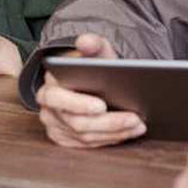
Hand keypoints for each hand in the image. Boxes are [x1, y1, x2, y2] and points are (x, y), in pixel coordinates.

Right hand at [34, 33, 145, 147]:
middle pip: (75, 122)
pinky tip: (127, 132)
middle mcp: (48, 108)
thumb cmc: (93, 67)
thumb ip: (92, 44)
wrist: (90, 82)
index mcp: (50, 84)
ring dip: (115, 132)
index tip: (102, 105)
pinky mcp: (64, 139)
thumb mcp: (96, 52)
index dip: (78, 103)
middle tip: (135, 118)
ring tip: (139, 124)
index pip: (56, 97)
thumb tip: (85, 41)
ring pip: (84, 137)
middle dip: (108, 122)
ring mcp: (55, 126)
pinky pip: (87, 145)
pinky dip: (109, 140)